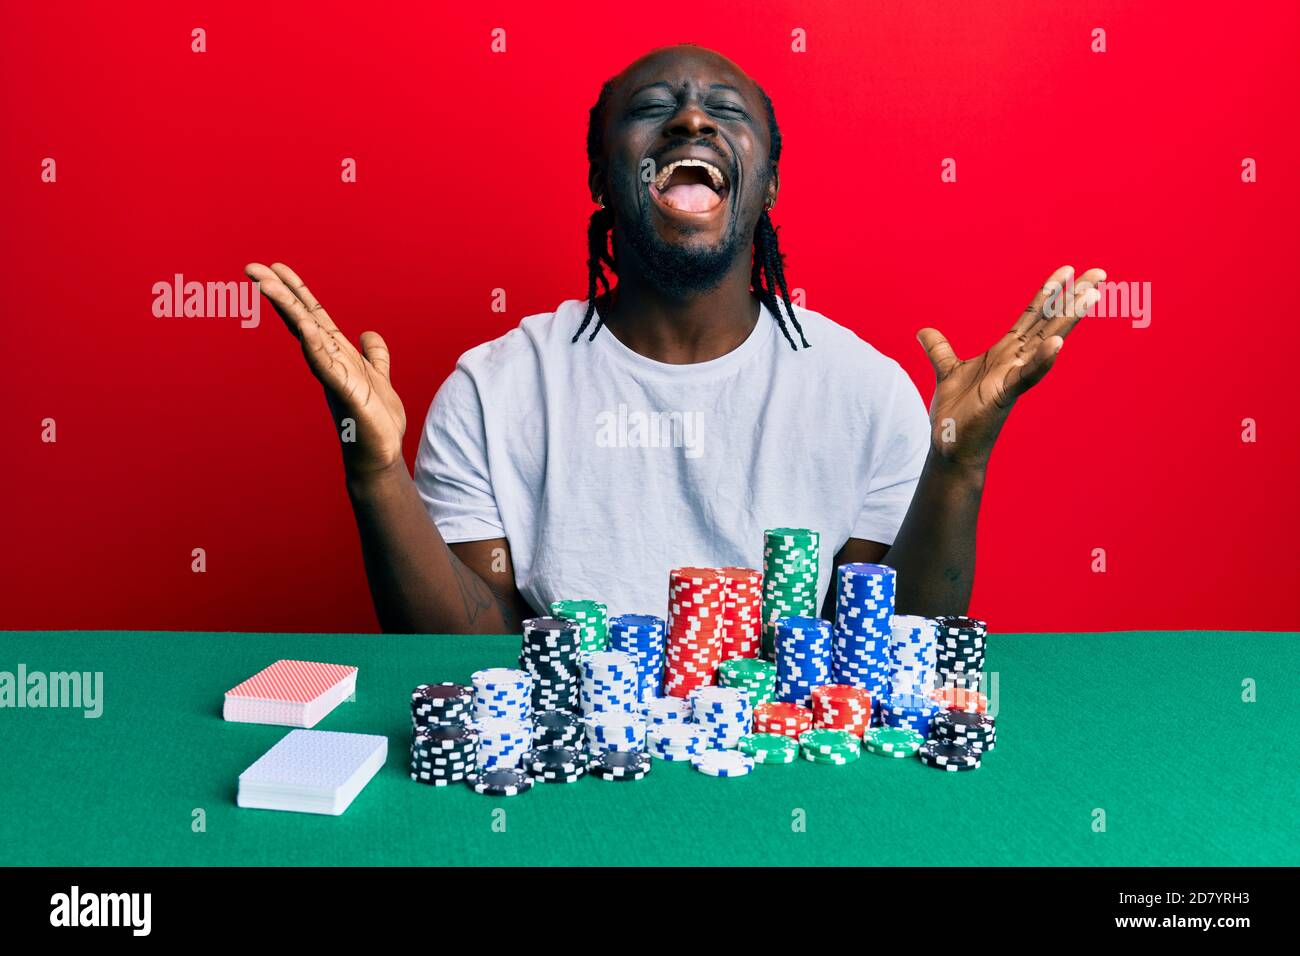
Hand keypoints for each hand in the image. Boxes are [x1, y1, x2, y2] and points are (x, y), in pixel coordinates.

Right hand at [245, 262, 406, 477]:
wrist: (380, 452)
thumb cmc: (376, 419)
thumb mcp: (378, 376)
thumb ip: (374, 355)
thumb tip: (369, 333)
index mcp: (337, 352)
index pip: (312, 315)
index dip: (295, 290)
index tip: (274, 267)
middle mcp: (330, 360)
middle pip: (301, 318)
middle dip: (279, 292)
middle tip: (252, 267)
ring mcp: (334, 375)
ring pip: (307, 335)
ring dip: (288, 310)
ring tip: (267, 285)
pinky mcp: (345, 393)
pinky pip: (327, 366)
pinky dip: (315, 347)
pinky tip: (305, 328)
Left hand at [917, 264, 1103, 469]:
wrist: (950, 446)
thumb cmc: (957, 413)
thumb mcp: (947, 371)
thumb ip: (940, 350)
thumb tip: (924, 331)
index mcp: (1004, 353)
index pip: (1031, 316)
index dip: (1048, 292)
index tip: (1068, 270)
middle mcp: (1014, 361)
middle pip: (1048, 322)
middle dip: (1073, 297)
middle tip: (1099, 273)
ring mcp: (1013, 377)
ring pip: (1046, 342)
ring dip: (1067, 319)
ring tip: (1091, 295)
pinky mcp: (1005, 395)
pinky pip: (1027, 375)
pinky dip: (1042, 360)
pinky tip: (1057, 344)